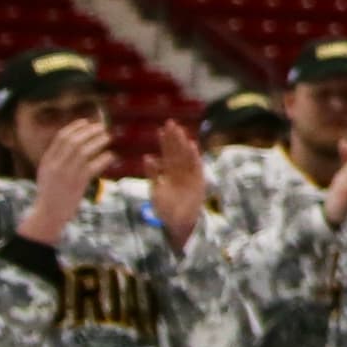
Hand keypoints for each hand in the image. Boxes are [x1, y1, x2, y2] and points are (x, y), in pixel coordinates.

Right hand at [18, 118, 111, 245]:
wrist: (48, 214)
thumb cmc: (51, 194)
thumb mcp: (47, 173)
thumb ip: (56, 158)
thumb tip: (72, 143)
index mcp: (47, 161)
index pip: (61, 137)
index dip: (75, 127)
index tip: (87, 122)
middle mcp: (55, 165)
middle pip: (74, 141)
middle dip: (89, 131)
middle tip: (102, 128)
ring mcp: (66, 175)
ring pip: (84, 151)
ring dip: (98, 142)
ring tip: (108, 137)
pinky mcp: (78, 184)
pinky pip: (93, 167)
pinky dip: (104, 158)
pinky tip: (111, 156)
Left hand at [150, 121, 209, 253]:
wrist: (179, 224)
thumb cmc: (165, 209)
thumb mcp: (155, 190)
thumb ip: (153, 174)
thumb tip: (147, 157)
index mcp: (168, 173)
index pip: (166, 154)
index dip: (164, 142)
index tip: (160, 129)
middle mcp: (179, 171)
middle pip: (176, 151)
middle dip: (173, 138)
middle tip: (170, 122)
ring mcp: (189, 175)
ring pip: (185, 156)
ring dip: (183, 143)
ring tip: (180, 131)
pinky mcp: (198, 180)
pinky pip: (196, 166)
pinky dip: (194, 156)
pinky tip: (191, 145)